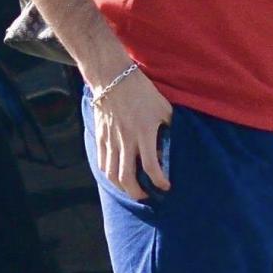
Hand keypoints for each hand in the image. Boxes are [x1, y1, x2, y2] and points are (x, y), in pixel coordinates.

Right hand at [92, 67, 172, 200]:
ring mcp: (111, 139)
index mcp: (144, 132)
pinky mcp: (100, 136)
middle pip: (127, 177)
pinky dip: (108, 174)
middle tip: (146, 196)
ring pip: (111, 174)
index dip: (159, 181)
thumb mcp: (164, 108)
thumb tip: (172, 146)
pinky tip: (116, 177)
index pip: (150, 166)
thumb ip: (170, 128)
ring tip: (131, 190)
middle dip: (137, 193)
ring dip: (122, 187)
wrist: (112, 77)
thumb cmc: (142, 91)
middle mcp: (126, 139)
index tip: (165, 186)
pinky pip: (102, 162)